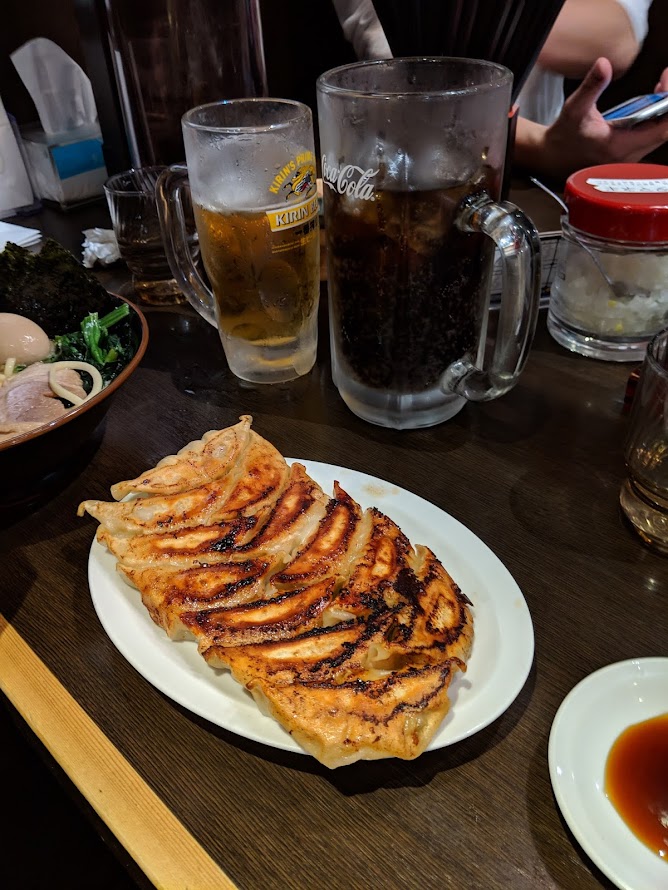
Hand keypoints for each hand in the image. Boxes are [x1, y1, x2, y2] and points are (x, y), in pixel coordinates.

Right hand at [515, 58, 667, 178]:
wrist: (554, 158)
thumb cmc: (564, 136)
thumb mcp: (574, 108)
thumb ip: (591, 86)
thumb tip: (604, 64)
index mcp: (620, 146)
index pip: (662, 130)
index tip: (664, 82)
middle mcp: (629, 156)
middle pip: (664, 131)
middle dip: (667, 104)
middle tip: (664, 80)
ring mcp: (630, 157)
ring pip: (659, 134)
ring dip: (663, 112)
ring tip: (660, 88)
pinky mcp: (629, 154)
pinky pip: (651, 136)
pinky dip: (656, 118)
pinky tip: (652, 102)